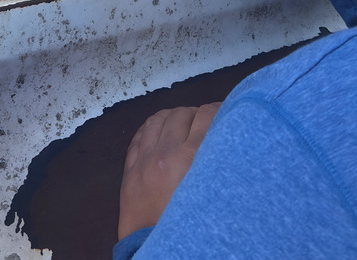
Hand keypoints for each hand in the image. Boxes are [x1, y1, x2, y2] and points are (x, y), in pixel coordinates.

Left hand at [118, 103, 220, 238]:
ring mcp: (143, 160)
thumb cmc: (190, 229)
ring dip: (173, 116)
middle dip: (196, 113)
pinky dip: (151, 126)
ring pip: (158, 119)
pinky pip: (139, 135)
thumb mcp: (213, 196)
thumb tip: (226, 143)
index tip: (225, 112)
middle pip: (182, 114)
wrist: (155, 252)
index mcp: (188, 159)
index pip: (206, 117)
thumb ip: (218, 167)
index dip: (218, 110)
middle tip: (206, 120)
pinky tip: (159, 128)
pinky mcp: (129, 169)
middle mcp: (164, 153)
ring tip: (183, 121)